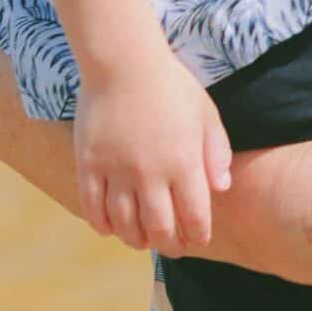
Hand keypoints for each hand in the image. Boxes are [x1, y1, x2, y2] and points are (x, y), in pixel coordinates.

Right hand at [72, 46, 231, 254]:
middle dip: (168, 246)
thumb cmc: (172, 86)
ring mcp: (117, 171)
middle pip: (159, 228)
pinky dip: (102, 224)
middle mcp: (151, 173)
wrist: (124, 62)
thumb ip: (216, 153)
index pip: (194, 217)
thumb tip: (221, 189)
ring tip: (142, 241)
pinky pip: (93, 208)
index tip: (197, 239)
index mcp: (184, 162)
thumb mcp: (206, 114)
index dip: (196, 235)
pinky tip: (110, 229)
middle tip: (171, 248)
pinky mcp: (89, 165)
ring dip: (135, 240)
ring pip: (125, 224)